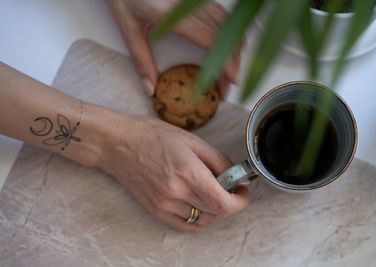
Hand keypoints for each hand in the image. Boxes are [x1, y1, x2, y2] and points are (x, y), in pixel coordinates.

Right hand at [96, 113, 248, 231]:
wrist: (118, 144)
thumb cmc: (152, 136)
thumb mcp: (192, 140)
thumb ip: (219, 161)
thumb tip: (238, 177)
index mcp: (188, 172)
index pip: (223, 203)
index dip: (240, 201)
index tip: (242, 191)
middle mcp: (176, 193)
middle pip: (216, 212)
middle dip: (229, 200)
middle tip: (228, 185)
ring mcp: (164, 205)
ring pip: (203, 220)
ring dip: (214, 209)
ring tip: (209, 191)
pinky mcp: (156, 211)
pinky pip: (186, 225)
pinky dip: (198, 217)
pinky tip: (197, 201)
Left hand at [106, 0, 240, 96]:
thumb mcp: (129, 29)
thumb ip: (142, 61)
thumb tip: (150, 87)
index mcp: (172, 14)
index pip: (211, 40)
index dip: (225, 62)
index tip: (231, 80)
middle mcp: (188, 3)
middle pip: (223, 32)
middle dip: (232, 60)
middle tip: (229, 83)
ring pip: (225, 21)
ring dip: (233, 44)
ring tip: (232, 67)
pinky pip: (219, 12)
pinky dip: (228, 30)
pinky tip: (227, 42)